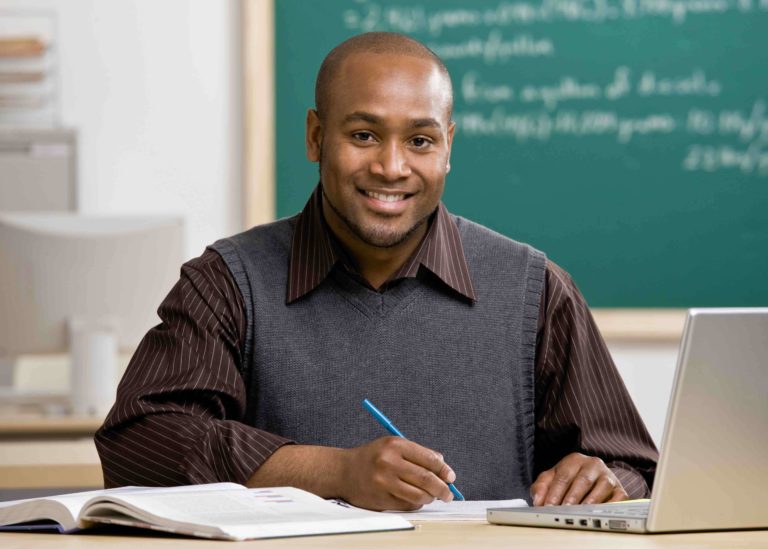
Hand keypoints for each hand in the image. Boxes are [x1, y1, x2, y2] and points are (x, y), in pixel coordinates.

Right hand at [339, 437, 456, 510]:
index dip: (444, 470)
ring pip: (419, 495)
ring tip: (431, 496)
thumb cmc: (373, 457)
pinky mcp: (380, 498)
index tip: (451, 477)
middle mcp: (389, 462)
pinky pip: (407, 504)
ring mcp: (384, 482)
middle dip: (442, 489)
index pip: (429, 459)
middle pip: (426, 479)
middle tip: (448, 493)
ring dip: (430, 498)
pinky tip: (414, 498)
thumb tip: (443, 467)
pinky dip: (416, 503)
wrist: (343, 471)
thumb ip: (418, 453)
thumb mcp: (393, 446)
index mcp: (395, 445)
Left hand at [530, 452, 627, 505]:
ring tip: (579, 514)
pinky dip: (608, 506)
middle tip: (563, 511)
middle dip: (571, 498)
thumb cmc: (571, 479)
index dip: (555, 492)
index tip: (548, 506)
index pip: (563, 475)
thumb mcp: (553, 478)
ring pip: (601, 487)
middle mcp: (593, 465)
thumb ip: (541, 487)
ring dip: (589, 502)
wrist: (597, 479)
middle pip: (582, 480)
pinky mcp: (620, 490)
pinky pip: (617, 499)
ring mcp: (608, 477)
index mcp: (575, 460)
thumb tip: (538, 500)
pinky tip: (598, 515)